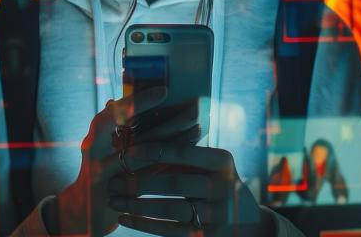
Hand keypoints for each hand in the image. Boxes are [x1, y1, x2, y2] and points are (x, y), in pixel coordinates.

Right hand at [47, 87, 195, 236]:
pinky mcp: (121, 194)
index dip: (140, 102)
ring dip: (176, 144)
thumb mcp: (100, 145)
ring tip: (198, 129)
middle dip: (170, 123)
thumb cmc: (99, 168)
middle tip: (194, 110)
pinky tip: (191, 156)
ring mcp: (108, 177)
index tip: (165, 91)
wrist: (84, 211)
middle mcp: (98, 154)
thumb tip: (120, 99)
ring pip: (149, 158)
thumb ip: (113, 124)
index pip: (117, 113)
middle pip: (138, 135)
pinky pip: (152, 179)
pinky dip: (172, 166)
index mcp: (95, 135)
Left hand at [109, 142, 273, 236]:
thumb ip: (185, 152)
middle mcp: (224, 187)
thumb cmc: (216, 184)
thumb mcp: (211, 166)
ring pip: (170, 209)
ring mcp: (218, 215)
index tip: (127, 151)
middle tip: (113, 180)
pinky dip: (144, 225)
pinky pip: (170, 230)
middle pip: (175, 183)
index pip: (184, 154)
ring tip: (114, 200)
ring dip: (137, 205)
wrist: (247, 223)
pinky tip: (125, 218)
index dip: (154, 151)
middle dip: (139, 182)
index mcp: (223, 162)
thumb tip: (139, 133)